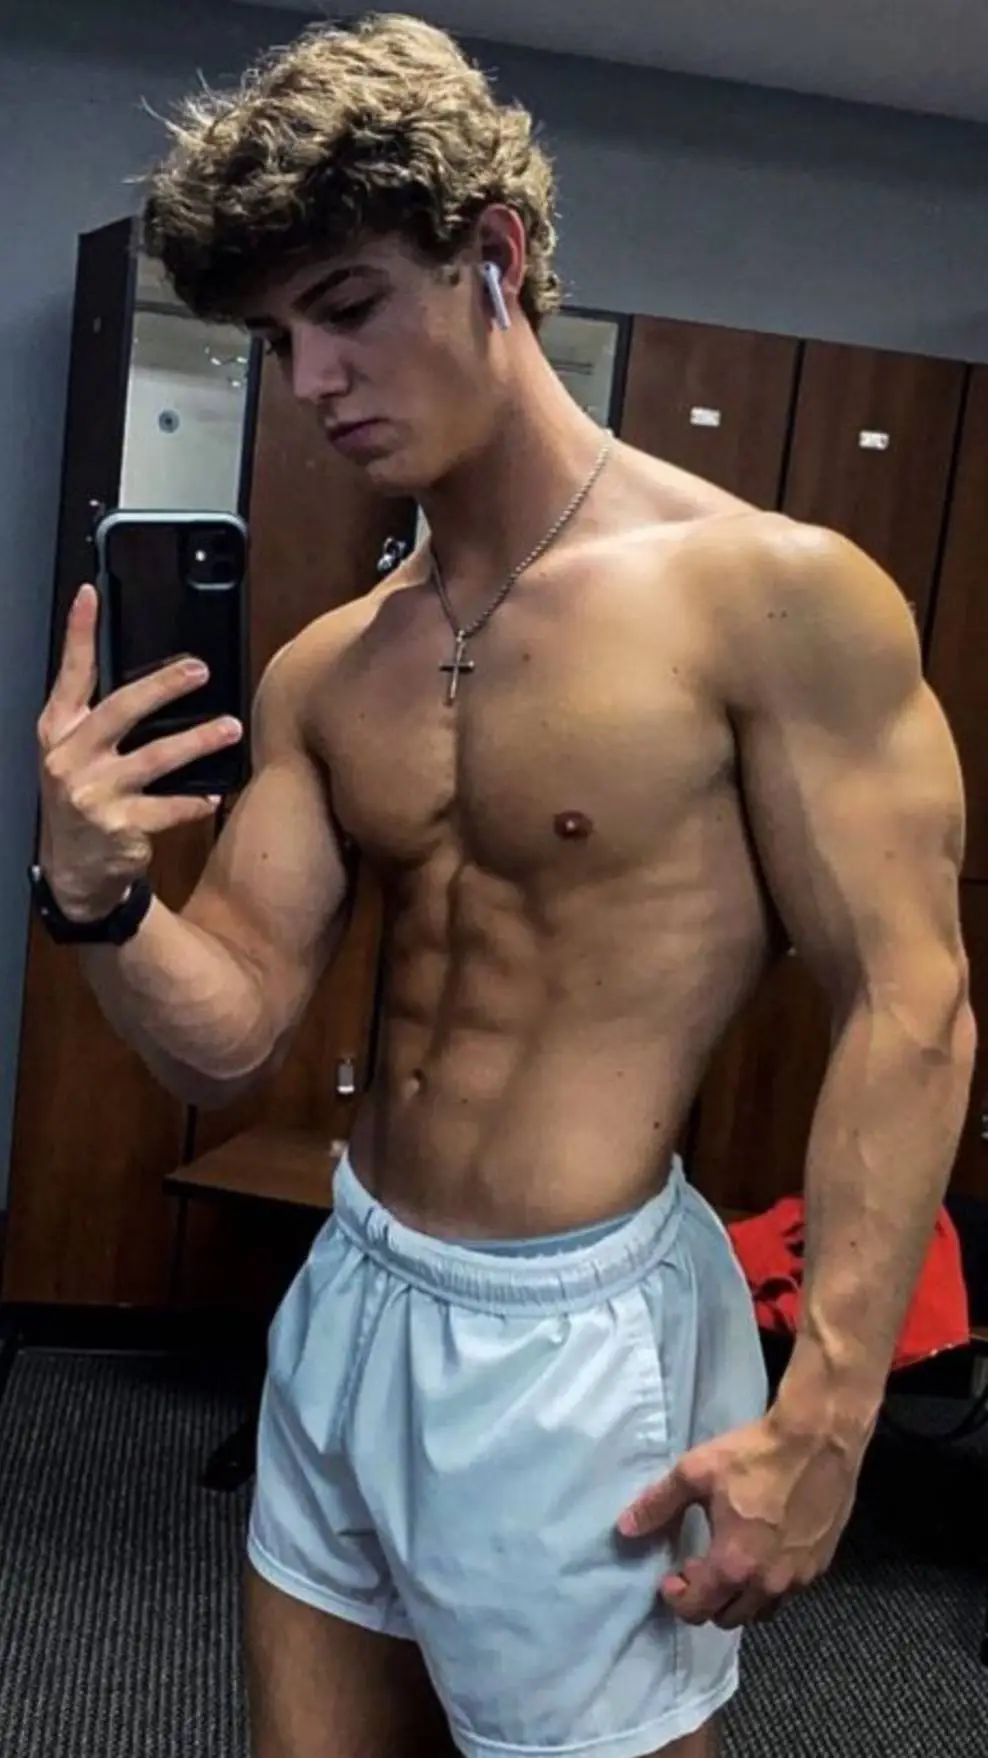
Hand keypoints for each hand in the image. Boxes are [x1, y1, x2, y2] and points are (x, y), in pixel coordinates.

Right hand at [37, 583, 242, 920]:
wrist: (74, 871)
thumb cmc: (83, 799)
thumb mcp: (75, 754)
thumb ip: (98, 718)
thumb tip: (155, 678)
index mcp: (57, 730)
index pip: (70, 674)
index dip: (79, 633)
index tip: (91, 594)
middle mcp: (69, 757)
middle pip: (120, 710)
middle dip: (162, 686)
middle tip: (199, 670)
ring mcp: (91, 793)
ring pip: (153, 759)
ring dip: (197, 741)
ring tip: (230, 728)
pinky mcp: (117, 826)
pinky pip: (167, 808)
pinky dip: (194, 801)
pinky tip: (213, 795)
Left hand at [617, 1409, 863, 1628]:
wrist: (818, 1439)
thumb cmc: (754, 1455)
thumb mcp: (695, 1473)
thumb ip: (658, 1505)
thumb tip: (624, 1529)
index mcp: (734, 1566)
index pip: (697, 1610)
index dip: (677, 1598)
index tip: (670, 1575)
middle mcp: (768, 1584)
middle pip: (729, 1618)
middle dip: (706, 1600)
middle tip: (697, 1566)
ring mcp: (799, 1578)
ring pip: (761, 1610)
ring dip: (739, 1597)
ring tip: (730, 1561)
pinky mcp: (821, 1564)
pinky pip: (788, 1591)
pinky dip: (768, 1584)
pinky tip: (763, 1550)